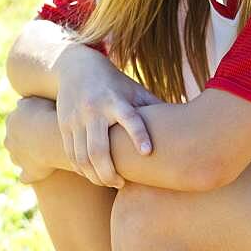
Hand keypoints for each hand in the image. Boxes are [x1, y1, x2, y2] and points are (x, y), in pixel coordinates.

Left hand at [4, 98, 57, 184]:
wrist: (55, 136)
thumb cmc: (50, 114)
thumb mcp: (38, 100)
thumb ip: (30, 100)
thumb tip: (25, 99)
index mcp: (11, 121)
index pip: (16, 121)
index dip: (28, 122)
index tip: (40, 121)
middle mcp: (9, 140)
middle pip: (13, 140)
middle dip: (23, 140)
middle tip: (42, 138)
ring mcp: (17, 157)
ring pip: (18, 158)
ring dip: (26, 157)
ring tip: (45, 154)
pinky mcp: (28, 173)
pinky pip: (26, 176)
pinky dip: (30, 175)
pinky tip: (42, 173)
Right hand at [55, 47, 163, 187]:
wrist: (74, 66)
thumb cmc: (115, 83)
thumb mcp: (135, 90)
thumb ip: (154, 108)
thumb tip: (186, 124)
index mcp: (116, 100)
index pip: (129, 118)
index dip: (138, 135)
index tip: (148, 152)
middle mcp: (94, 110)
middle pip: (99, 149)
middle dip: (109, 172)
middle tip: (121, 184)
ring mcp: (76, 119)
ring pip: (82, 157)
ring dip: (95, 175)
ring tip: (110, 183)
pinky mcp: (64, 126)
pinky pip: (70, 155)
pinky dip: (81, 169)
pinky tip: (92, 175)